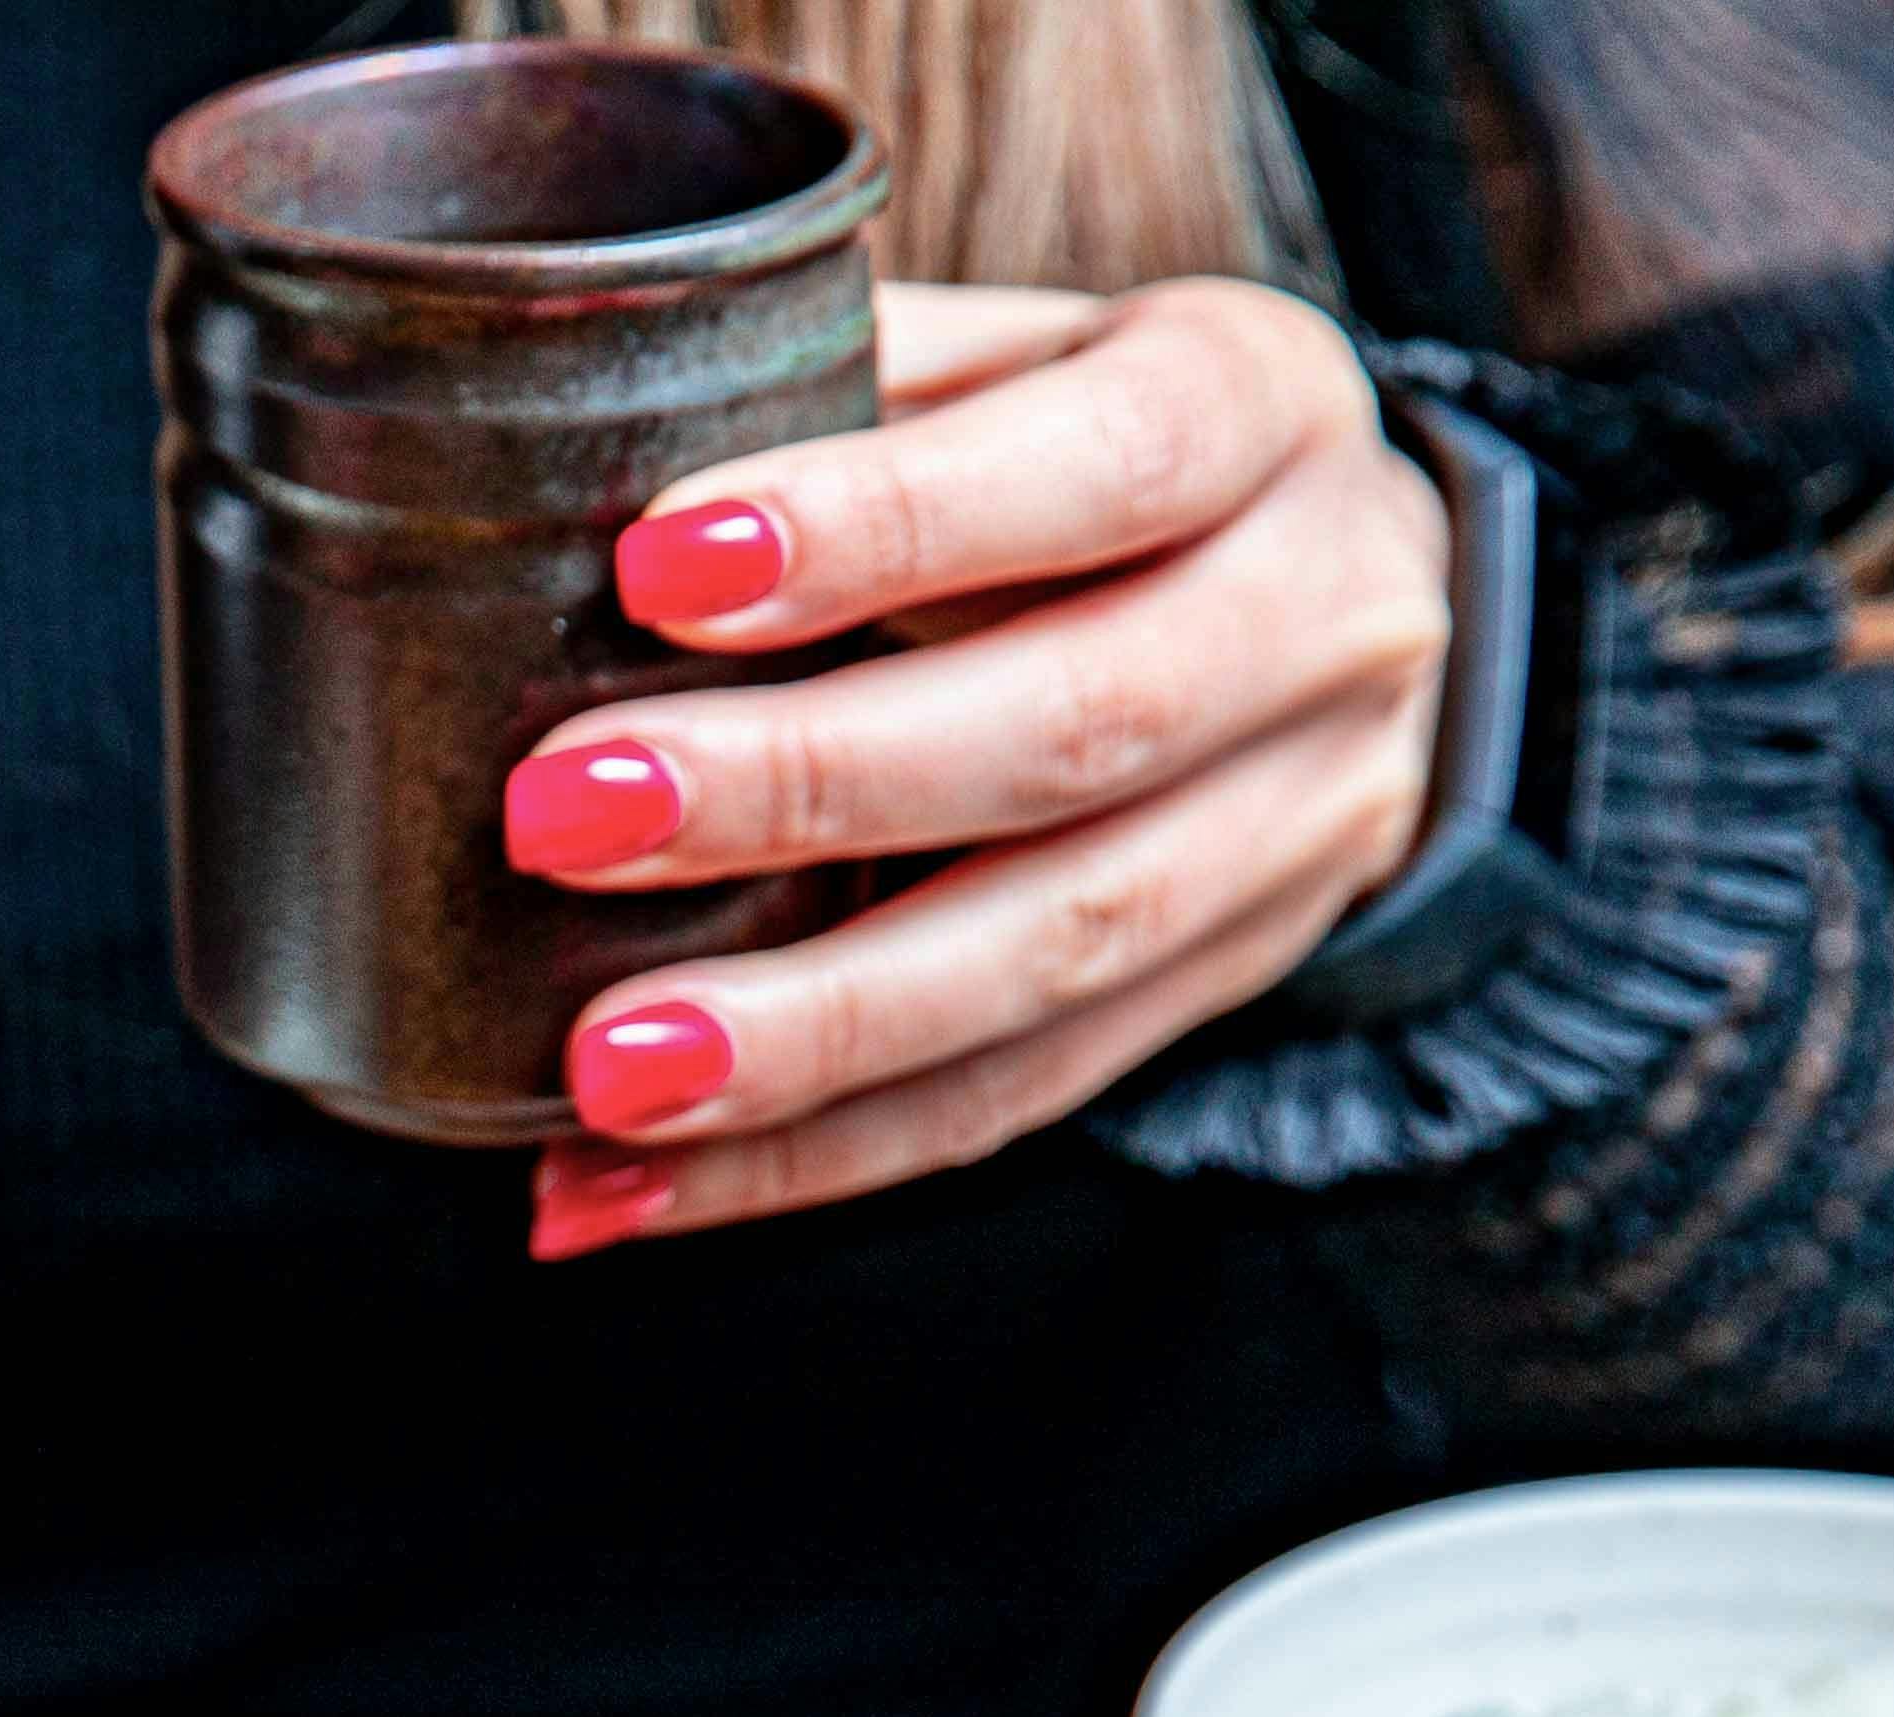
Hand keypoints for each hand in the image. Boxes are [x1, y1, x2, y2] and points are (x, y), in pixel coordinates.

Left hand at [503, 278, 1451, 1256]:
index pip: (1103, 464)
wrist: (1331, 586)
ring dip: (808, 1032)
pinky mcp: (1225, 986)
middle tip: (564, 822)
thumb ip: (841, 378)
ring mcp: (1297, 825)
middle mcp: (1326, 618)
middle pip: (1077, 727)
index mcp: (1262, 406)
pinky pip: (1010, 1100)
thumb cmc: (1082, 442)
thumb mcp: (1011, 352)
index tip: (656, 564)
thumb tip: (563, 404)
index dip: (887, 524)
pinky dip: (798, 1160)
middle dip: (806, 790)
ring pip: (1055, 954)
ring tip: (601, 1075)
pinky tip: (617, 1187)